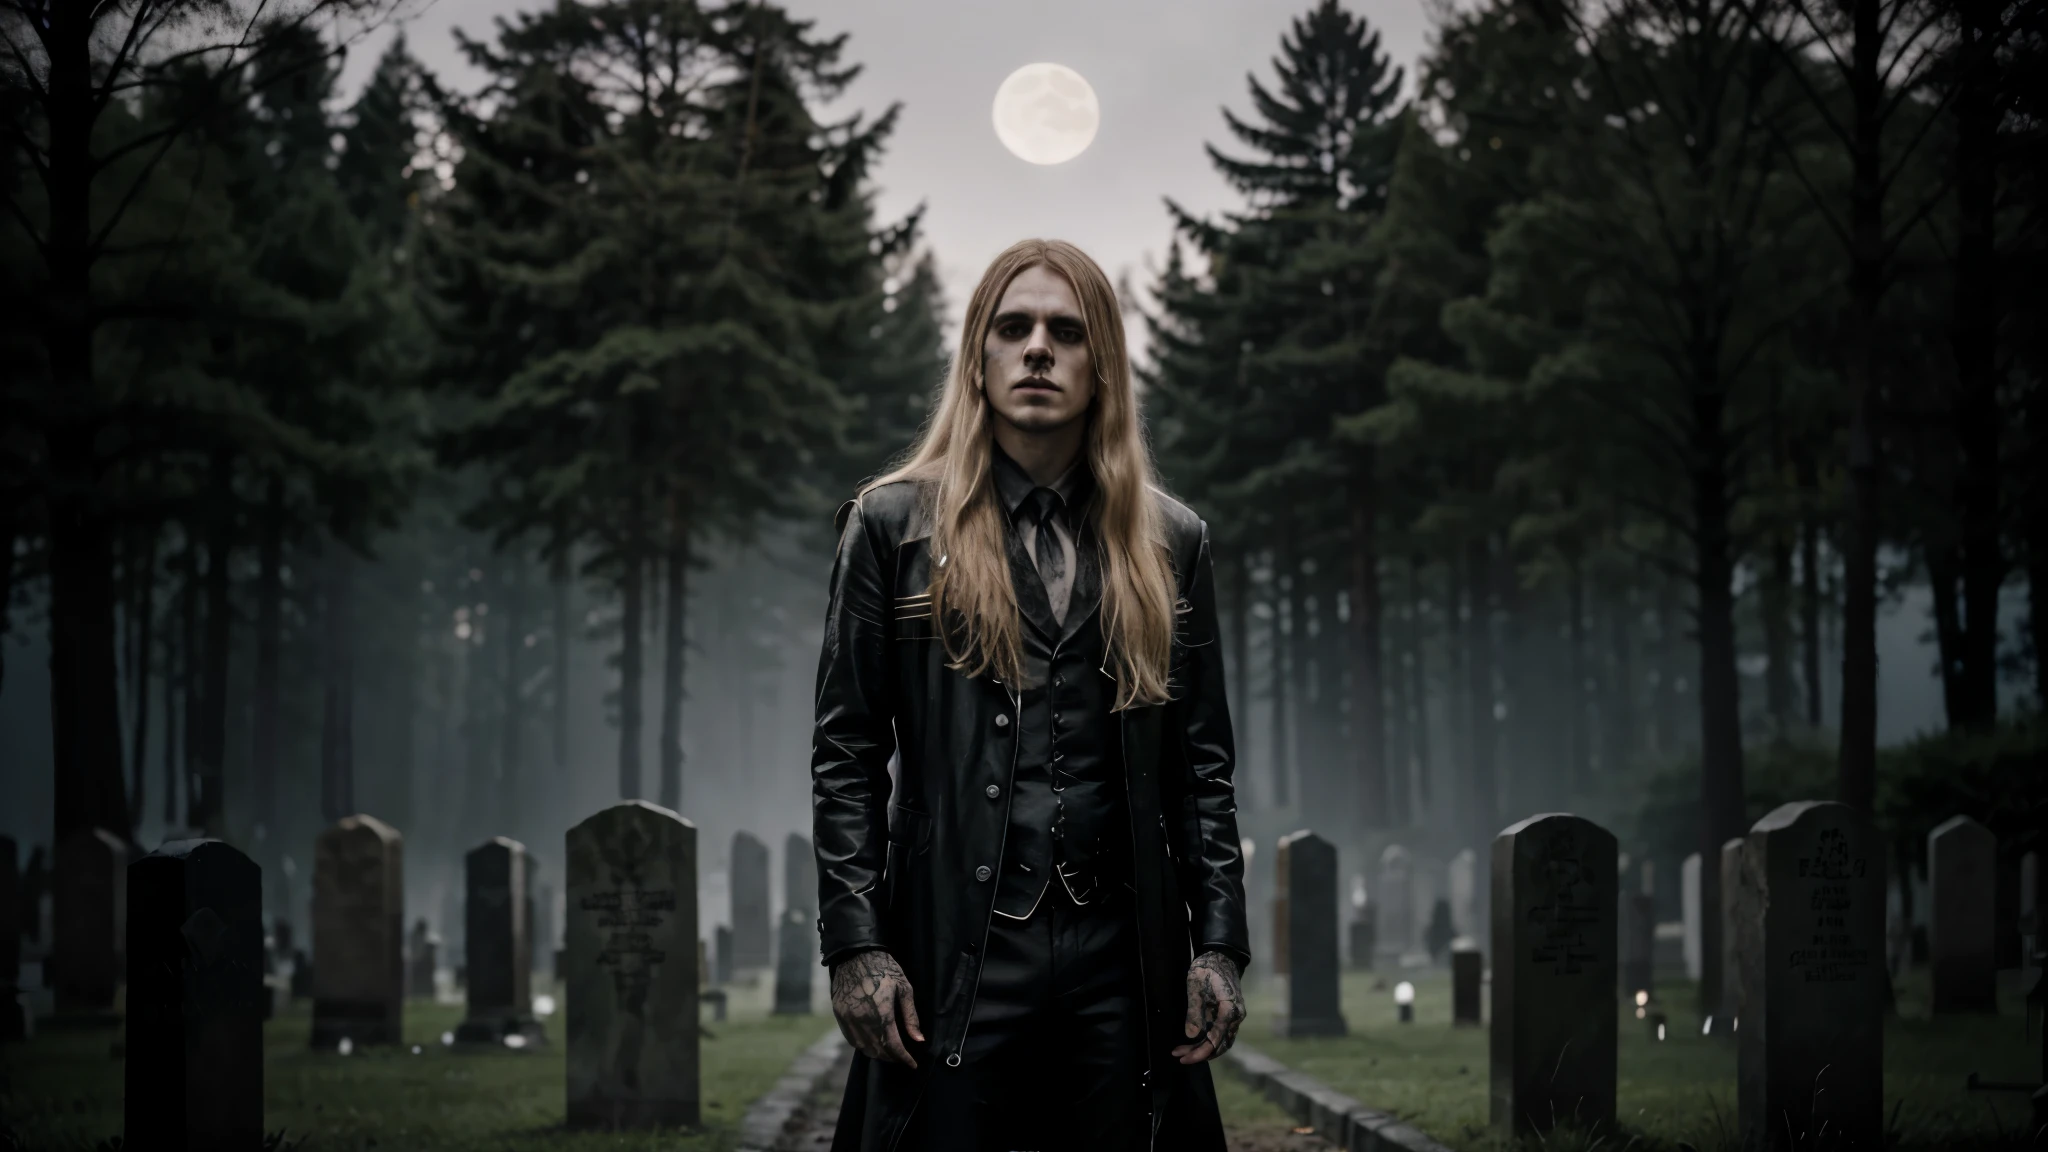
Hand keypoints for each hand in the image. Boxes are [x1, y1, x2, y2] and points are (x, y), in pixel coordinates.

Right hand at [830, 950, 923, 1067]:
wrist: (855, 953)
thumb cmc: (884, 968)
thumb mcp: (904, 988)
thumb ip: (911, 1016)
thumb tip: (918, 1039)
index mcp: (881, 1013)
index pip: (893, 1046)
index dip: (904, 1058)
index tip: (912, 1064)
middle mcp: (862, 1019)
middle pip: (878, 1050)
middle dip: (892, 1057)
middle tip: (902, 1057)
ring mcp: (848, 1018)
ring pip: (863, 1047)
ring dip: (877, 1053)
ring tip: (888, 1052)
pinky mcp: (839, 1014)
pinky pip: (851, 1039)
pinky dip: (862, 1046)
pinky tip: (871, 1043)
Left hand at [1171, 950, 1243, 1063]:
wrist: (1221, 957)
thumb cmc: (1207, 968)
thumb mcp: (1195, 985)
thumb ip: (1194, 1011)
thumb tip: (1191, 1035)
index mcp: (1230, 1008)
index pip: (1216, 1038)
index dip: (1200, 1051)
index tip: (1183, 1056)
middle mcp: (1237, 1016)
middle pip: (1220, 1044)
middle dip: (1200, 1054)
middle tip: (1179, 1055)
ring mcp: (1235, 1017)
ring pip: (1222, 1042)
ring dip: (1203, 1049)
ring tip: (1182, 1051)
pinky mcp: (1230, 1016)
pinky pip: (1222, 1035)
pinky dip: (1208, 1042)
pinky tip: (1193, 1043)